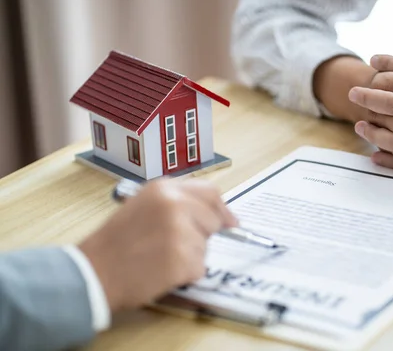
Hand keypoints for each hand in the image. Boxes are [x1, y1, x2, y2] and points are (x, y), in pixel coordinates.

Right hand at [79, 178, 236, 311]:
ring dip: (189, 256)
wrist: (93, 272)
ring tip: (159, 257)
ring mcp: (180, 232)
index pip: (210, 193)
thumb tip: (219, 216)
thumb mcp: (144, 206)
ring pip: (206, 247)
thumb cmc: (116, 243)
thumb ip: (178, 203)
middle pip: (213, 220)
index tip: (229, 222)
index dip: (221, 210)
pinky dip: (184, 274)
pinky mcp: (182, 259)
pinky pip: (199, 268)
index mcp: (165, 188)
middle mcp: (175, 205)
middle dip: (201, 235)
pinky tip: (160, 270)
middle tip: (172, 245)